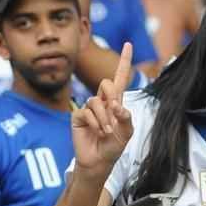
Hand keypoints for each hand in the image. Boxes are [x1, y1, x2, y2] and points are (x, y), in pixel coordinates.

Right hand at [72, 43, 134, 178]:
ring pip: (96, 101)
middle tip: (114, 112)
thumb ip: (126, 118)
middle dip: (111, 96)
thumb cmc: (114, 147)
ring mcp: (89, 108)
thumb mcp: (127, 133)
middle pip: (106, 83)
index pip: (120, 78)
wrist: (99, 161)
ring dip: (104, 118)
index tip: (128, 44)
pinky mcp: (78, 116)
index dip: (124, 61)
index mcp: (116, 102)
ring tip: (107, 132)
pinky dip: (95, 123)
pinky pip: (86, 112)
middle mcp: (102, 102)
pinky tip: (97, 132)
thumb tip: (118, 106)